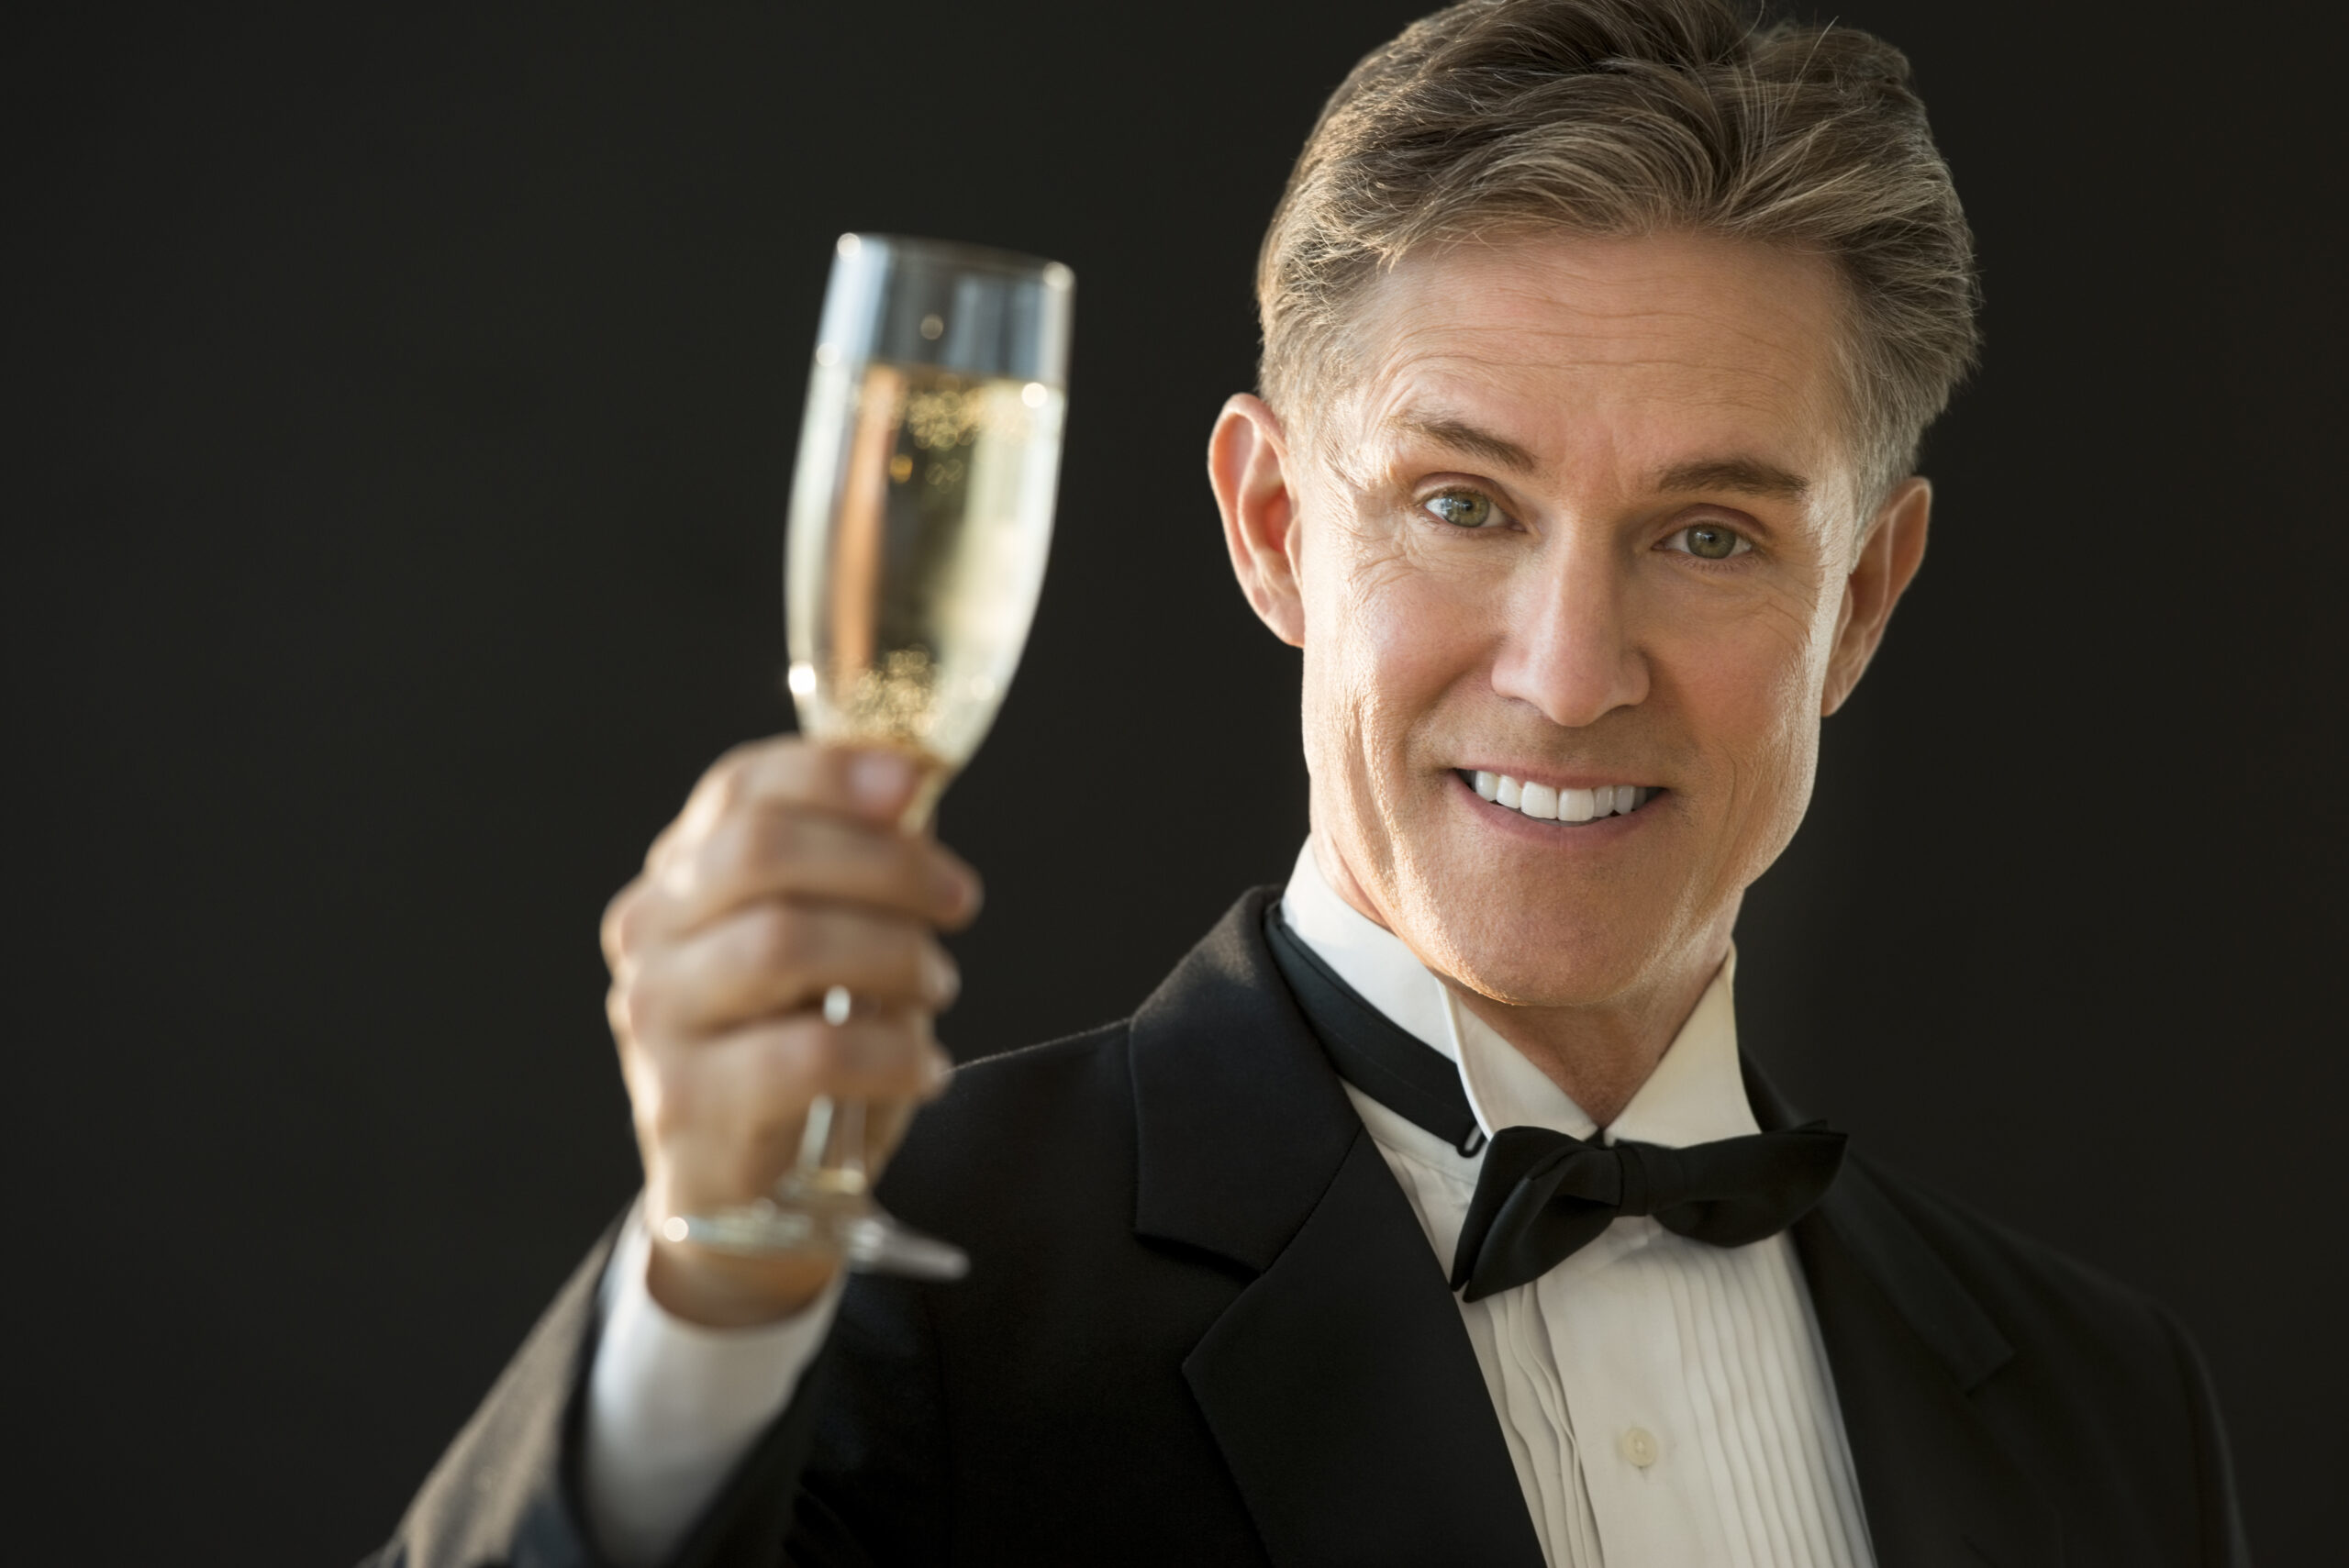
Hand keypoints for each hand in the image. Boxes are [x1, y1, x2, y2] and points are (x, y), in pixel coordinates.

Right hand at [601, 739, 980, 1326]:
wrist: (743, 1199)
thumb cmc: (795, 1048)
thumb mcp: (822, 946)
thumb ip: (850, 872)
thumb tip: (914, 786)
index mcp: (678, 876)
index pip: (740, 790)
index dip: (829, 771)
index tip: (914, 781)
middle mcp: (649, 934)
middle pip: (763, 852)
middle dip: (884, 862)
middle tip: (959, 899)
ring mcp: (655, 1018)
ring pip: (784, 943)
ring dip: (893, 954)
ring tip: (938, 986)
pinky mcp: (686, 1102)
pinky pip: (808, 1053)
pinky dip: (889, 1051)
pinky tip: (924, 1066)